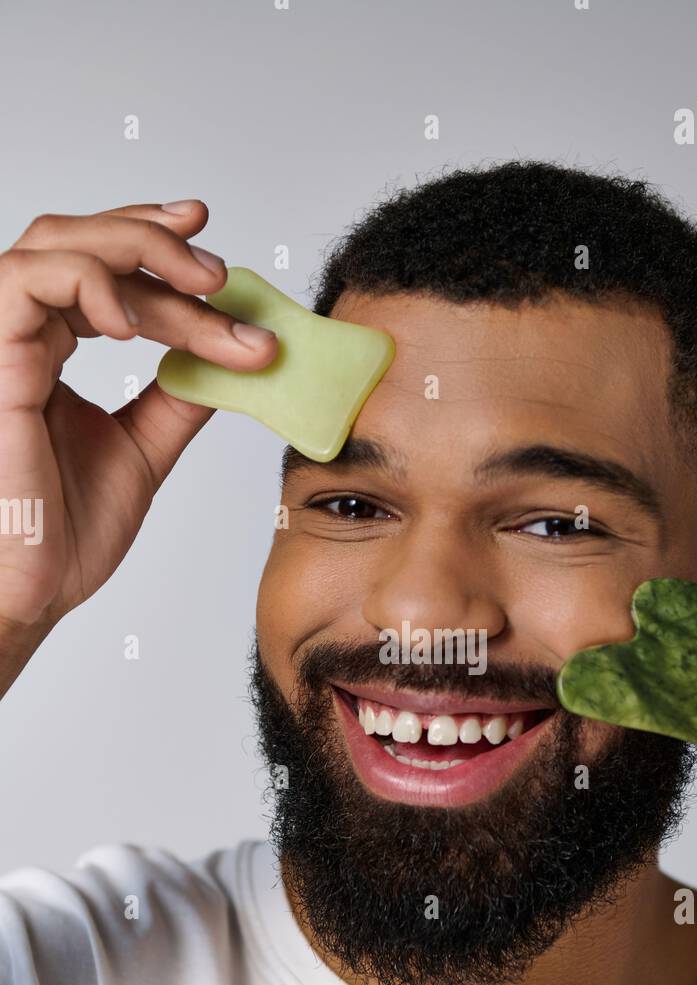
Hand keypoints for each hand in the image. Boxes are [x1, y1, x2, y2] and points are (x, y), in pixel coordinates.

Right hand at [0, 200, 277, 630]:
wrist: (34, 588)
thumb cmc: (66, 532)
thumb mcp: (145, 447)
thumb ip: (180, 396)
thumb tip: (232, 357)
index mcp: (48, 347)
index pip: (98, 268)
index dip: (153, 245)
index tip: (217, 260)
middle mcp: (20, 335)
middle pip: (81, 242)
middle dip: (156, 242)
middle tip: (219, 274)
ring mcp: (2, 342)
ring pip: (58, 246)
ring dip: (139, 255)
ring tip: (202, 290)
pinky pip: (27, 281)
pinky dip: (88, 282)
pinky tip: (135, 322)